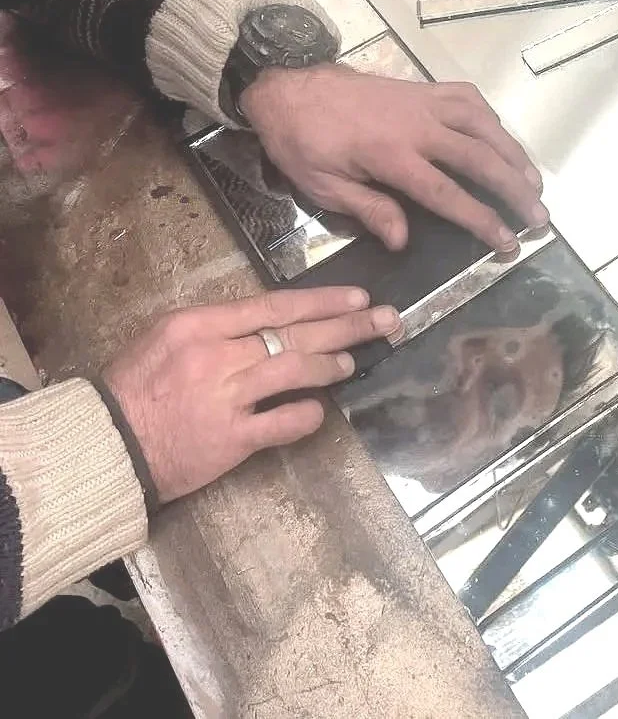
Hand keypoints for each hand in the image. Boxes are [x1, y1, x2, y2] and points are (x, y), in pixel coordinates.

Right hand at [104, 286, 398, 503]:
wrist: (105, 444)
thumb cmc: (134, 386)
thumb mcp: (167, 337)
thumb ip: (219, 326)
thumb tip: (273, 320)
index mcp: (200, 324)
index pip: (275, 305)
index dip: (323, 301)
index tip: (358, 297)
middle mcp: (217, 355)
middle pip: (296, 333)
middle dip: (348, 325)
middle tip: (386, 320)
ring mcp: (225, 398)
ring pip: (295, 371)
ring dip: (331, 364)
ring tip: (352, 360)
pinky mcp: (230, 440)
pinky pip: (281, 423)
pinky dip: (306, 416)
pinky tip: (321, 410)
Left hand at [239, 64, 546, 252]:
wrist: (289, 85)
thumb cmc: (302, 141)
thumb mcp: (323, 186)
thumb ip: (368, 210)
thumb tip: (404, 240)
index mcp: (391, 156)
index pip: (448, 194)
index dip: (482, 220)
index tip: (507, 241)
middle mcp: (418, 126)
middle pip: (480, 158)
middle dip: (515, 189)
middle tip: (540, 215)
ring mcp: (424, 102)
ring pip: (484, 124)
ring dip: (514, 153)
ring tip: (534, 181)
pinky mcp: (423, 89)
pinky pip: (468, 98)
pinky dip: (492, 118)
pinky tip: (502, 137)